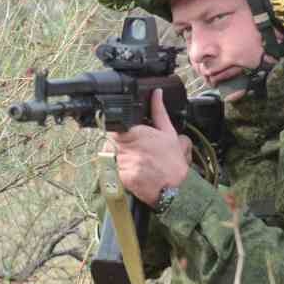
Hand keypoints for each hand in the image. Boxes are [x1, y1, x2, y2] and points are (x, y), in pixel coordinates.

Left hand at [108, 89, 191, 205]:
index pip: (114, 125)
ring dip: (116, 158)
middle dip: (117, 144)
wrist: (174, 190)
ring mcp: (122, 162)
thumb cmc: (172, 162)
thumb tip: (156, 93)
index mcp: (137, 132)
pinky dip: (118, 172)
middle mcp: (127, 146)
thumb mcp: (169, 133)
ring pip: (108, 155)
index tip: (125, 134)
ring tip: (134, 164)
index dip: (118, 130)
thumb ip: (158, 112)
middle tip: (133, 152)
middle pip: (109, 140)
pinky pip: (111, 170)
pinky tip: (132, 173)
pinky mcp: (119, 177)